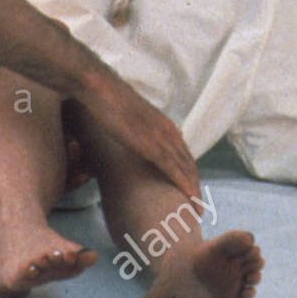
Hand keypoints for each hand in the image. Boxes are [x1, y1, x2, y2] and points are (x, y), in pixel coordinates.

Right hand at [78, 69, 199, 204]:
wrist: (98, 87)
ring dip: (194, 191)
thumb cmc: (105, 99)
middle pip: (189, 164)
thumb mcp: (125, 114)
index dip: (188, 174)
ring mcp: (161, 138)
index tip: (189, 191)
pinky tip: (191, 200)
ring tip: (198, 210)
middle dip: (195, 185)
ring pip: (186, 169)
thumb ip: (134, 126)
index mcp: (163, 124)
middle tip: (197, 207)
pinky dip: (185, 186)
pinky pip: (174, 170)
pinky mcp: (151, 145)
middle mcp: (168, 131)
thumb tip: (128, 134)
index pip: (182, 154)